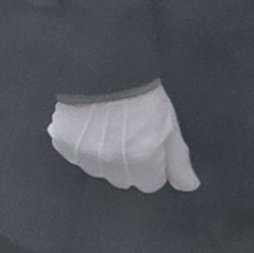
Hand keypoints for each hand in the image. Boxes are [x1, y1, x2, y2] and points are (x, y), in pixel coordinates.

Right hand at [48, 84, 199, 194]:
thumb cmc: (141, 93)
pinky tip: (88, 125)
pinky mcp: (64, 143)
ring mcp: (85, 155)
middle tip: (128, 133)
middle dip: (128, 163)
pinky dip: (82, 145)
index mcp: (141, 159)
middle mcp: (112, 163)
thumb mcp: (169, 124)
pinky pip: (76, 156)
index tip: (148, 143)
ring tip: (106, 126)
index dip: (153, 163)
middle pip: (124, 179)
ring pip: (99, 170)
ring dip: (104, 156)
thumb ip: (179, 160)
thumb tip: (189, 186)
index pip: (151, 183)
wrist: (103, 65)